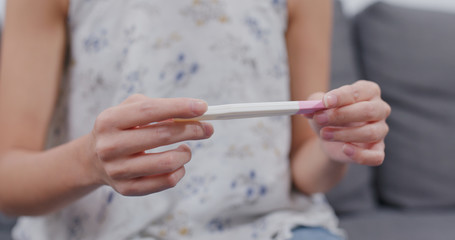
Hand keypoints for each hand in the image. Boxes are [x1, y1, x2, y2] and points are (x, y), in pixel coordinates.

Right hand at [87, 94, 213, 195]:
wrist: (93, 159)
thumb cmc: (120, 129)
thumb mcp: (129, 109)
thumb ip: (157, 108)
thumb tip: (189, 116)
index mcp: (109, 121)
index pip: (149, 111)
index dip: (179, 107)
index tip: (203, 107)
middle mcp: (110, 146)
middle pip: (161, 135)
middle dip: (192, 129)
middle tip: (207, 128)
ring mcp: (117, 170)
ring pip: (167, 163)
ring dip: (186, 153)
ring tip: (186, 149)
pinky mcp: (127, 189)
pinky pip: (165, 181)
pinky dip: (180, 171)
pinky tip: (178, 164)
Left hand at [308, 80, 390, 165]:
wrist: (328, 137)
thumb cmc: (327, 115)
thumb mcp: (318, 106)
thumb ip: (315, 103)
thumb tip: (311, 107)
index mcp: (368, 91)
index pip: (359, 91)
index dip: (342, 96)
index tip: (325, 102)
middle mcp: (379, 108)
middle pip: (368, 110)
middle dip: (341, 115)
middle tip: (320, 119)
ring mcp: (381, 130)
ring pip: (371, 133)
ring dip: (344, 134)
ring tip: (324, 134)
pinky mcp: (378, 150)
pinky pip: (376, 156)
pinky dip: (360, 154)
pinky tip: (344, 149)